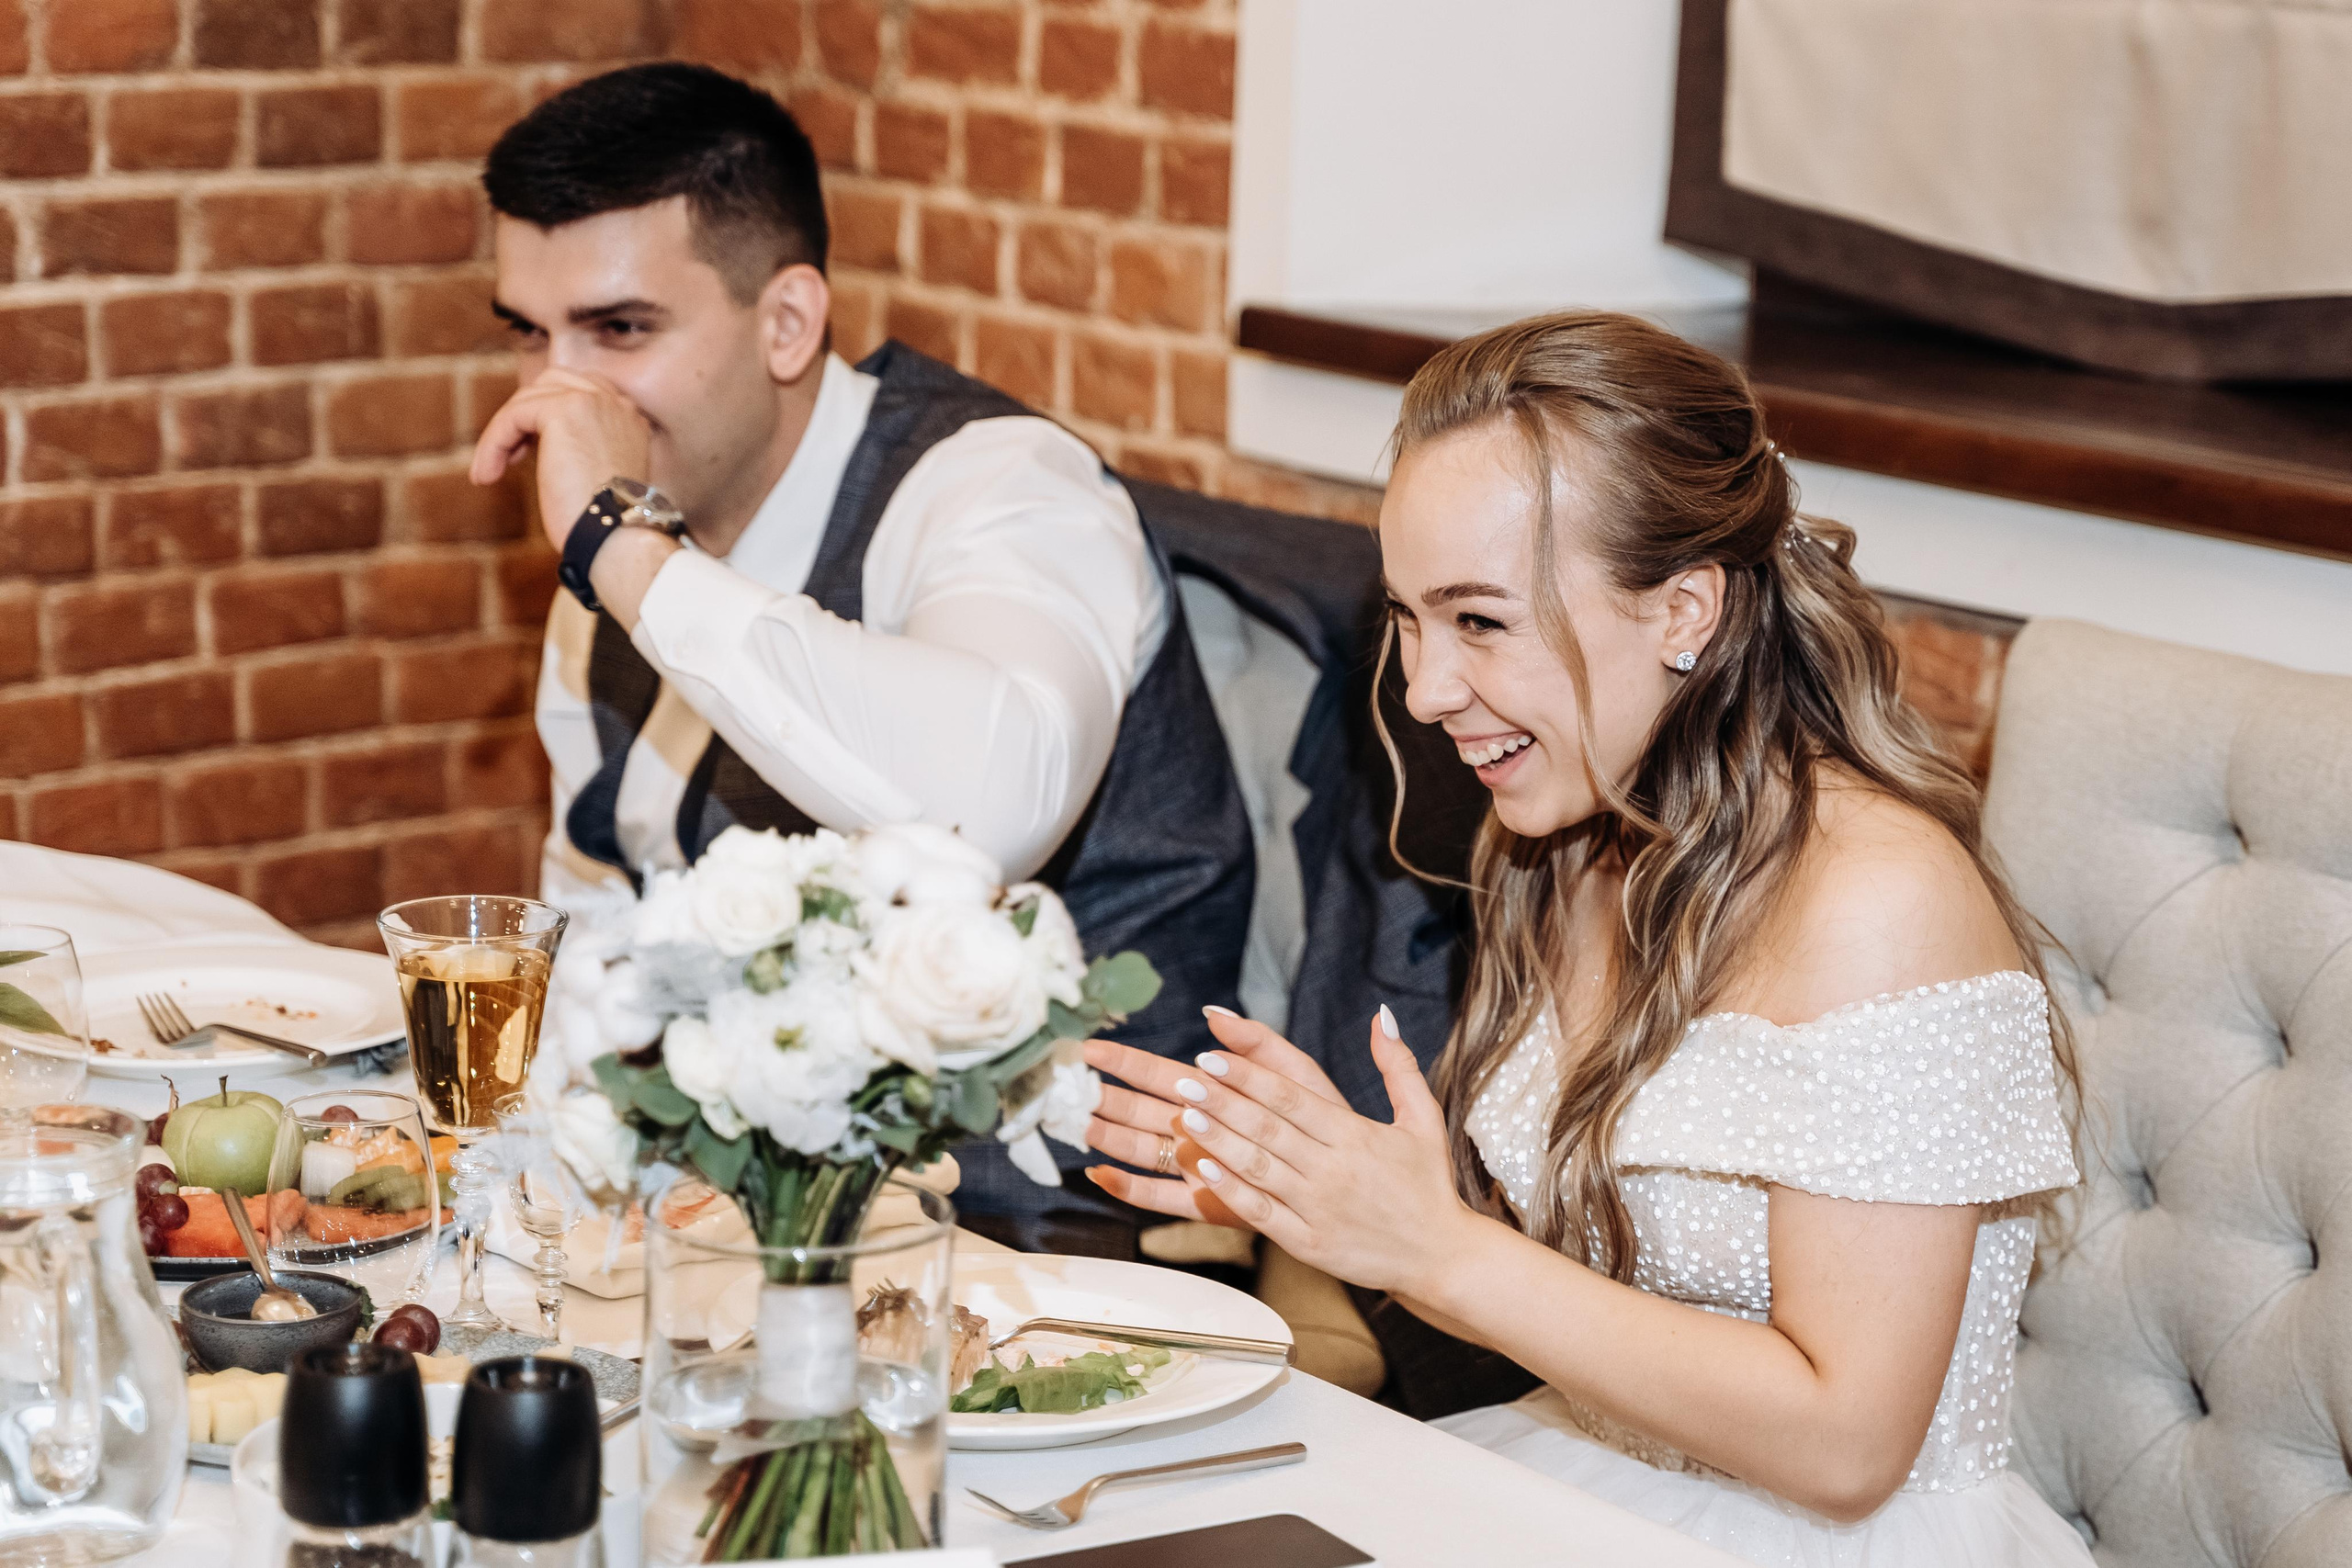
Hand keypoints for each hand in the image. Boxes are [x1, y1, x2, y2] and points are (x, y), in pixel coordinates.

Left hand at [470, 366, 654, 551]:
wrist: (615, 536)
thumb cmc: (606, 525)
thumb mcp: (600, 478)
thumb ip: (583, 449)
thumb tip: (543, 445)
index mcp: (629, 419)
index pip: (580, 393)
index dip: (546, 419)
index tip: (530, 454)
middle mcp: (616, 403)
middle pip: (552, 384)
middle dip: (524, 415)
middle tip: (510, 455)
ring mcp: (592, 401)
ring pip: (529, 399)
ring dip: (503, 433)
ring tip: (489, 471)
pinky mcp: (563, 410)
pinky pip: (513, 416)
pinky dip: (493, 443)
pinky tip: (487, 475)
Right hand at [1082, 1008, 1349, 1231]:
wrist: (1349, 1179)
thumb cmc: (1323, 1121)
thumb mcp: (1296, 1075)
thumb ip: (1257, 1044)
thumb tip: (1212, 1012)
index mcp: (1213, 1093)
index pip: (1156, 1073)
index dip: (1122, 1062)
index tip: (1086, 1048)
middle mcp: (1197, 1128)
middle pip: (1137, 1111)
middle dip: (1100, 1098)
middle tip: (1060, 1088)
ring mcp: (1198, 1166)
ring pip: (1140, 1150)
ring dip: (1107, 1138)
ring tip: (1075, 1124)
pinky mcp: (1207, 1202)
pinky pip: (1161, 1198)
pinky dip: (1130, 1189)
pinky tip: (1101, 1176)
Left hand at [1086, 1007, 1477, 1296]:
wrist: (1442, 1256)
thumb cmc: (1428, 1185)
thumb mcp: (1423, 1118)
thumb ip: (1398, 1066)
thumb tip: (1381, 1015)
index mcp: (1355, 1136)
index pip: (1291, 1098)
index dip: (1248, 1075)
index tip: (1212, 1054)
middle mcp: (1333, 1169)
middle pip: (1267, 1128)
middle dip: (1221, 1100)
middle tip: (1183, 1078)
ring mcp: (1318, 1208)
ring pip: (1257, 1168)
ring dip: (1217, 1140)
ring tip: (1182, 1115)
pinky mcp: (1309, 1243)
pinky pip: (1261, 1213)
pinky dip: (1230, 1191)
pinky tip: (1201, 1170)